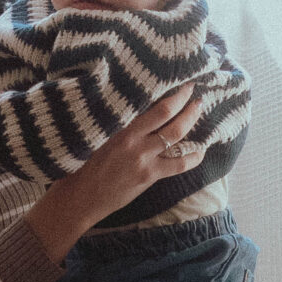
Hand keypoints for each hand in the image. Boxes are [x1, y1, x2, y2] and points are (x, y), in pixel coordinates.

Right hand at [24, 85, 205, 261]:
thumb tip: (139, 106)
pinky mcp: (149, 176)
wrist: (79, 196)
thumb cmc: (84, 163)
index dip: (172, 95)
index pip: (152, 107)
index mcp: (120, 127)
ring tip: (199, 111)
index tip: (183, 85)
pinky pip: (178, 165)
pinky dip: (193, 156)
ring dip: (191, 122)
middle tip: (196, 93)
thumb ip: (119, 123)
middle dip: (186, 104)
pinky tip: (201, 150)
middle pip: (168, 117)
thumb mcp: (98, 135)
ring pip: (176, 137)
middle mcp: (133, 141)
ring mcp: (143, 159)